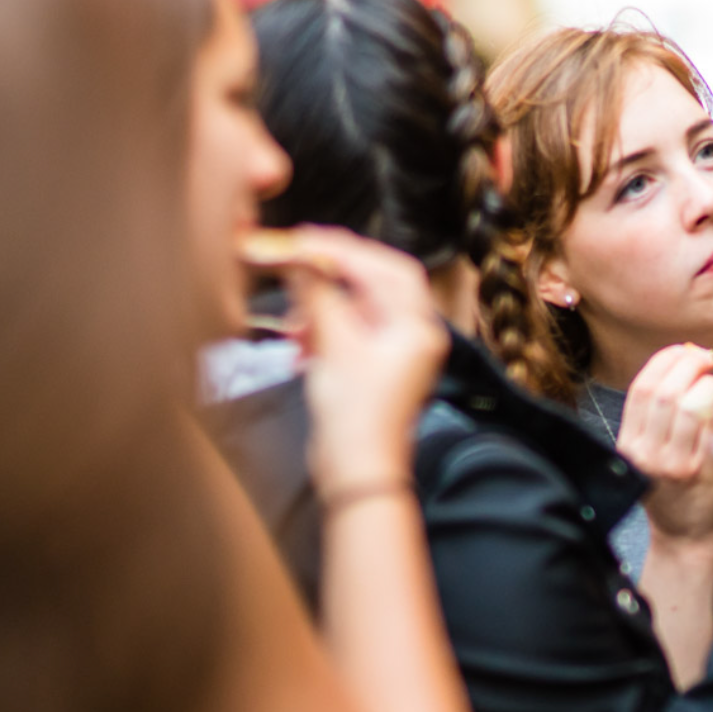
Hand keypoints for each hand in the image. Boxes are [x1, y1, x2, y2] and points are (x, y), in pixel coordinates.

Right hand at [273, 227, 447, 495]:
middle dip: (334, 274)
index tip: (308, 239)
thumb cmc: (355, 415)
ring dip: (322, 307)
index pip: (388, 269)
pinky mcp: (376, 369)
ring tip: (294, 323)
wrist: (357, 471)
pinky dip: (323, 330)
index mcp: (418, 327)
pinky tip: (300, 343)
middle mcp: (415, 336)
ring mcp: (397, 353)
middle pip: (375, 284)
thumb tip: (303, 260)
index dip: (347, 249)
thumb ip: (319, 296)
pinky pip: (350, 333)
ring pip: (359, 309)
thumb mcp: (333, 346)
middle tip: (296, 261)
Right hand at [618, 345, 712, 544]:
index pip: (641, 388)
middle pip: (665, 392)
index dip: (665, 362)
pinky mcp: (701, 473)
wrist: (687, 537)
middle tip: (708, 361)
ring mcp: (672, 464)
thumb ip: (656, 417)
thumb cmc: (675, 489)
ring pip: (692, 406)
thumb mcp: (650, 452)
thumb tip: (677, 367)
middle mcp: (644, 453)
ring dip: (712, 387)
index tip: (685, 352)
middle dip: (690, 367)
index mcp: (629, 443)